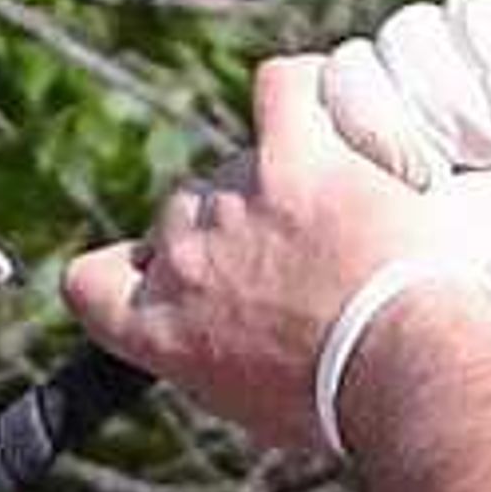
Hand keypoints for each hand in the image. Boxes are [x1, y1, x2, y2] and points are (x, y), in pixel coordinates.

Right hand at [65, 50, 490, 460]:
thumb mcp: (252, 405)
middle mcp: (183, 257)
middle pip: (184, 216)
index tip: (165, 275)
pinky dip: (308, 91)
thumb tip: (235, 338)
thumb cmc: (342, 405)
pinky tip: (336, 116)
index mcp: (157, 329)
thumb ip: (217, 354)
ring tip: (344, 216)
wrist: (399, 370)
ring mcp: (235, 198)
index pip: (91, 282)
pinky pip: (283, 86)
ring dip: (280, 178)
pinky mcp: (293, 153)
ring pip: (239, 164)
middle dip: (232, 231)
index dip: (129, 270)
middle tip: (301, 260)